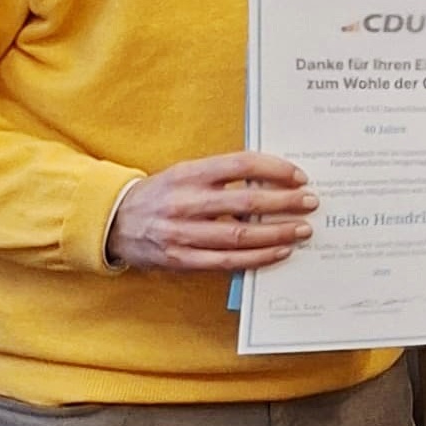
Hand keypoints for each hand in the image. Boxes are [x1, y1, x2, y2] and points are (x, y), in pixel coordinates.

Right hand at [107, 152, 315, 273]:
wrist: (114, 221)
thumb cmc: (161, 196)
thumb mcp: (184, 174)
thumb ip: (221, 177)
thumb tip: (270, 180)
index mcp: (187, 174)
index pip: (239, 165)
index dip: (273, 169)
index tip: (299, 175)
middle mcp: (185, 202)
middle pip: (245, 202)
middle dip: (284, 203)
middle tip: (311, 203)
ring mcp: (182, 233)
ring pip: (240, 235)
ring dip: (277, 233)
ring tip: (303, 230)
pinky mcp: (182, 259)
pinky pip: (228, 261)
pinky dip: (258, 258)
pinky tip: (281, 252)